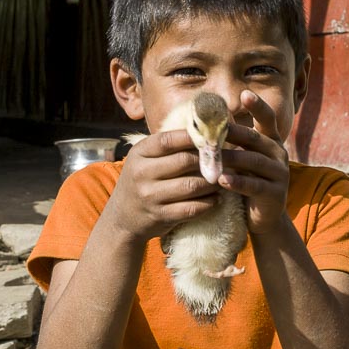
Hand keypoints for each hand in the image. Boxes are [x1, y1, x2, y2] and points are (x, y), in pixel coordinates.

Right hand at [107, 128, 218, 242]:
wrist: (122, 218)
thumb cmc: (143, 181)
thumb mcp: (145, 159)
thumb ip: (168, 146)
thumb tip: (204, 130)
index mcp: (139, 153)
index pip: (168, 140)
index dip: (192, 137)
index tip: (212, 137)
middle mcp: (142, 173)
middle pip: (184, 161)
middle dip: (208, 161)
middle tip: (225, 160)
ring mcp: (150, 196)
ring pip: (192, 185)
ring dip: (212, 183)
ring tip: (222, 179)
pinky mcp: (160, 216)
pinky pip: (192, 208)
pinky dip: (209, 203)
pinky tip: (216, 198)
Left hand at [220, 90, 289, 233]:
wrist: (263, 217)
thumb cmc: (247, 183)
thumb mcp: (243, 159)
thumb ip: (232, 142)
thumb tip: (203, 120)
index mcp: (271, 141)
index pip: (267, 119)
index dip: (258, 106)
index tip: (245, 93)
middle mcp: (279, 153)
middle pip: (255, 138)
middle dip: (234, 132)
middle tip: (213, 129)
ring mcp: (280, 174)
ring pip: (253, 161)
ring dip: (231, 158)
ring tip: (212, 159)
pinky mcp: (276, 193)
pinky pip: (255, 185)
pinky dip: (238, 182)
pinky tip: (222, 181)